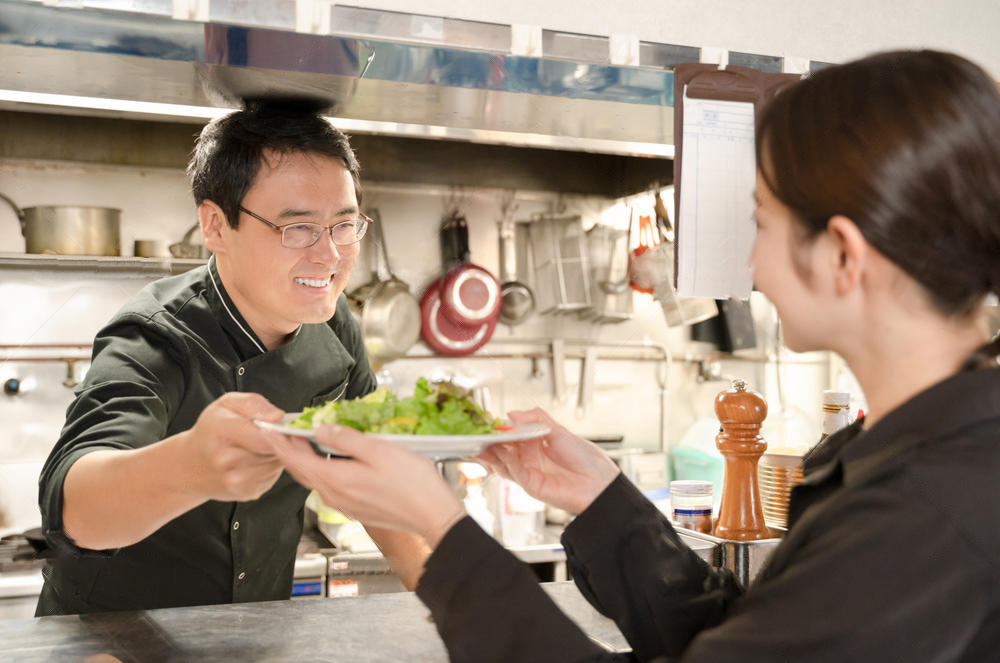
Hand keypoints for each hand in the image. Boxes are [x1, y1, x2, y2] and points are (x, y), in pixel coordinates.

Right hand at [181, 393, 287, 501]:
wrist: (190, 467)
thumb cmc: (210, 431)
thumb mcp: (227, 404)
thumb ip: (253, 404)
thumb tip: (278, 416)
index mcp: (221, 431)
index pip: (264, 436)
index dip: (278, 430)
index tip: (278, 425)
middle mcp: (226, 460)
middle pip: (273, 449)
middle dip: (276, 440)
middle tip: (263, 434)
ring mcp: (236, 480)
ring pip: (276, 462)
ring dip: (273, 454)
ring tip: (255, 447)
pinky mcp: (247, 493)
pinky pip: (273, 475)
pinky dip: (269, 467)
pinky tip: (253, 461)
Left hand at [271, 425, 464, 547]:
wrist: (432, 515)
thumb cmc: (412, 483)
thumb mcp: (379, 450)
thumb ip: (347, 439)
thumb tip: (322, 429)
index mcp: (336, 479)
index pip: (295, 459)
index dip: (278, 442)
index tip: (268, 427)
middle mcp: (335, 496)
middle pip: (300, 471)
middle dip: (287, 450)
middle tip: (282, 430)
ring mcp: (345, 505)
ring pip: (314, 479)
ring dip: (304, 460)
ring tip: (303, 441)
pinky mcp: (355, 509)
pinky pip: (328, 487)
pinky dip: (320, 470)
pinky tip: (329, 460)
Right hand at [476, 408, 618, 514]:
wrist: (600, 484)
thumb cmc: (587, 460)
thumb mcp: (560, 430)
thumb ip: (537, 418)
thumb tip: (513, 413)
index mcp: (536, 443)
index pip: (510, 434)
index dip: (498, 428)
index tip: (486, 421)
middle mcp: (530, 457)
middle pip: (502, 448)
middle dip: (488, 440)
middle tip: (476, 431)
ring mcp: (528, 471)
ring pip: (502, 461)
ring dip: (489, 451)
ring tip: (480, 441)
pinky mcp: (530, 484)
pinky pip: (512, 471)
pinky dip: (502, 461)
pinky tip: (497, 451)